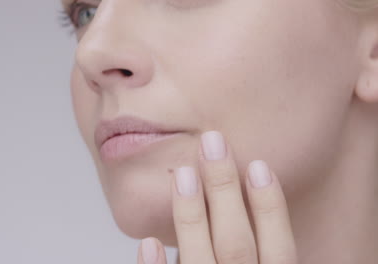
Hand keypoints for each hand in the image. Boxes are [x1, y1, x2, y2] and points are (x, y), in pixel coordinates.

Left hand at [137, 131, 297, 263]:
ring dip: (192, 218)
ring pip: (202, 262)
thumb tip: (241, 193)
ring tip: (183, 174)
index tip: (259, 164)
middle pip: (237, 246)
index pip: (281, 250)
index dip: (271, 208)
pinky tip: (149, 242)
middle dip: (225, 192)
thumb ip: (256, 249)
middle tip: (213, 143)